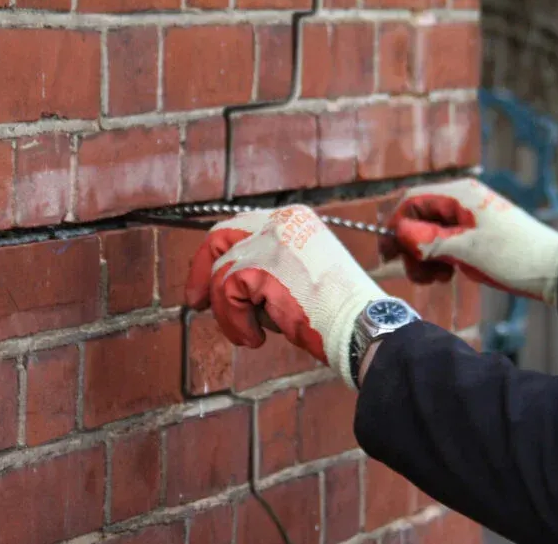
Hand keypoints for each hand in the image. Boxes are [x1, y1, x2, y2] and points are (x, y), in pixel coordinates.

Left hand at [186, 205, 386, 386]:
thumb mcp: (304, 270)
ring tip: (250, 333)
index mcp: (294, 219)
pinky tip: (256, 338)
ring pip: (220, 274)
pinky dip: (235, 322)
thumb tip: (232, 279)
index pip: (241, 226)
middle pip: (220, 238)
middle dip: (201, 270)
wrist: (361, 325)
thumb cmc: (338, 309)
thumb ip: (272, 264)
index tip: (208, 280)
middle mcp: (280, 222)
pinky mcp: (260, 268)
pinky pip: (226, 296)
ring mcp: (269, 243)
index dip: (219, 254)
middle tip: (196, 301)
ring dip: (228, 312)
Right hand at [382, 178, 557, 304]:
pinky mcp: (475, 232)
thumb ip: (429, 239)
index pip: (412, 200)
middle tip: (418, 274)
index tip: (387, 253)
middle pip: (419, 217)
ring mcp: (469, 216)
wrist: (555, 270)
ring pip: (430, 231)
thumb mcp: (466, 249)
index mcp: (460, 194)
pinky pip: (445, 240)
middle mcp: (461, 200)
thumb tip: (399, 234)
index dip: (395, 225)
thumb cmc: (514, 255)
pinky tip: (448, 274)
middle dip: (412, 246)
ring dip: (425, 256)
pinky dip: (439, 257)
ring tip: (437, 278)